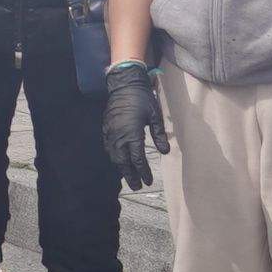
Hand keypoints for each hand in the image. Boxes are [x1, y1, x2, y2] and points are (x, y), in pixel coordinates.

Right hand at [101, 62, 168, 192]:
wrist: (124, 85)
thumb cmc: (142, 99)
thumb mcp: (155, 116)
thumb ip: (159, 135)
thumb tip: (165, 152)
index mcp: (132, 134)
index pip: (137, 159)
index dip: (143, 172)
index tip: (148, 182)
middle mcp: (119, 136)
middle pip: (123, 162)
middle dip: (130, 175)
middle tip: (137, 186)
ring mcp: (110, 133)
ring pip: (114, 157)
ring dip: (121, 168)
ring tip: (129, 177)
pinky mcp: (106, 129)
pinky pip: (108, 148)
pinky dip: (114, 157)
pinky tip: (119, 161)